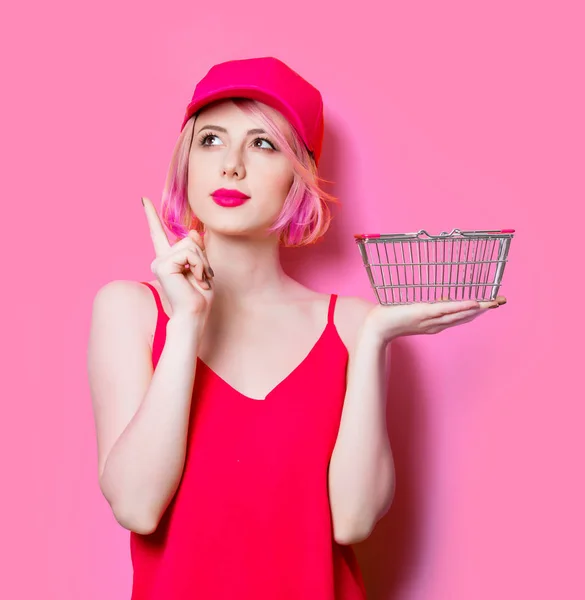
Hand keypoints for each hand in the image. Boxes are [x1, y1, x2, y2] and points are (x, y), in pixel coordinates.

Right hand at [142, 196, 213, 320]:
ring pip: (190, 246)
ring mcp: (159, 262)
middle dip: (202, 257)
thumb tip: (191, 232)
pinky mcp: (163, 265)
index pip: (158, 234)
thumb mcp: (202, 268)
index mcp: (168, 260)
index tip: (143, 200)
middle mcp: (160, 259)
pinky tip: (196, 279)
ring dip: (202, 263)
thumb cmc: (199, 297)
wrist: (193, 314)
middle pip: (188, 240)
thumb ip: (197, 250)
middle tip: (202, 278)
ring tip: (199, 280)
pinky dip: (199, 266)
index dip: (151, 216)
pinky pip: (189, 254)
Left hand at [368, 296, 506, 341]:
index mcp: (435, 323)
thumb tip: (441, 296)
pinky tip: (473, 304)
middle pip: (465, 316)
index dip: (477, 310)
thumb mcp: (413, 310)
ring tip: (492, 302)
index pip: (460, 316)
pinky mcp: (423, 314)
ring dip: (477, 308)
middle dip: (484, 309)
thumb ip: (427, 306)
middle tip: (500, 301)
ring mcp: (431, 320)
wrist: (376, 328)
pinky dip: (460, 307)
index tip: (492, 303)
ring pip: (459, 314)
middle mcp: (437, 324)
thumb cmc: (391, 317)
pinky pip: (445, 310)